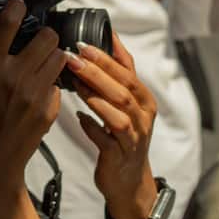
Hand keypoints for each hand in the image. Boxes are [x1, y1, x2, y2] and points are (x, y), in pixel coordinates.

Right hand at [0, 0, 65, 218]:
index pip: (8, 24)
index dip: (17, 8)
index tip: (19, 6)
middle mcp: (16, 77)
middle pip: (48, 36)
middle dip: (42, 34)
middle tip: (33, 40)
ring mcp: (36, 94)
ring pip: (60, 56)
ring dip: (50, 55)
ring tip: (39, 62)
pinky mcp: (49, 109)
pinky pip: (59, 83)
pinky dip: (51, 82)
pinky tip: (37, 89)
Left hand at [66, 35, 157, 218]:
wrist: (129, 181)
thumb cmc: (124, 135)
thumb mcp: (127, 102)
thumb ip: (119, 73)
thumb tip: (106, 37)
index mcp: (144, 99)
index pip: (128, 71)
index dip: (108, 55)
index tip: (85, 41)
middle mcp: (143, 116)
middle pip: (123, 89)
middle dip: (98, 71)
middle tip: (74, 56)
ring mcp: (134, 137)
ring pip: (118, 113)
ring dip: (95, 96)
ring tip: (74, 83)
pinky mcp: (120, 156)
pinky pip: (106, 140)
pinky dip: (92, 127)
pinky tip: (78, 117)